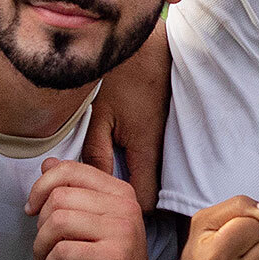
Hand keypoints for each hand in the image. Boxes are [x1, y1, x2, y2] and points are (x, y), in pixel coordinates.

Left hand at [27, 157, 154, 259]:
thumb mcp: (89, 224)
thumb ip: (73, 192)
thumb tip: (47, 163)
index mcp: (120, 192)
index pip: (71, 170)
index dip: (41, 187)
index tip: (32, 210)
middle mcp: (125, 206)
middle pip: (59, 197)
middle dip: (39, 225)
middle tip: (43, 247)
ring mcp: (121, 231)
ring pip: (57, 222)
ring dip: (41, 248)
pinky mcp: (112, 258)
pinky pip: (62, 251)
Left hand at [81, 21, 170, 211]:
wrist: (149, 46)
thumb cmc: (122, 76)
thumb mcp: (101, 114)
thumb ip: (96, 153)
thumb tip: (92, 187)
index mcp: (146, 150)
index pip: (145, 202)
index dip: (125, 212)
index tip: (100, 212)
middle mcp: (162, 151)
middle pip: (149, 196)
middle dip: (125, 203)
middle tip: (96, 201)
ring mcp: (166, 143)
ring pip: (151, 180)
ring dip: (130, 185)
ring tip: (101, 183)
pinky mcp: (163, 133)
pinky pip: (152, 163)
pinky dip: (135, 168)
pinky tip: (116, 159)